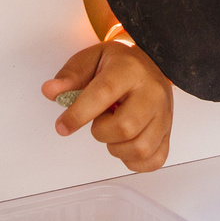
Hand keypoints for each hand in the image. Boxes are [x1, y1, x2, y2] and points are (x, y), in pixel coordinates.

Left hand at [44, 38, 173, 172]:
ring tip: (113, 132)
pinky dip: (134, 161)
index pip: (104, 94)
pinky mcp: (168, 133)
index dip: (79, 114)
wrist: (151, 63)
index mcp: (130, 70)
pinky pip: (154, 160)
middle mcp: (152, 92)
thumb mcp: (91, 59)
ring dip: (117, 148)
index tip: (62, 126)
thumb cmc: (119, 64)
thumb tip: (51, 91)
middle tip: (99, 121)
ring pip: (141, 148)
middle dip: (101, 132)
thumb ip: (70, 76)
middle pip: (126, 126)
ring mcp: (164, 115)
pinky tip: (124, 145)